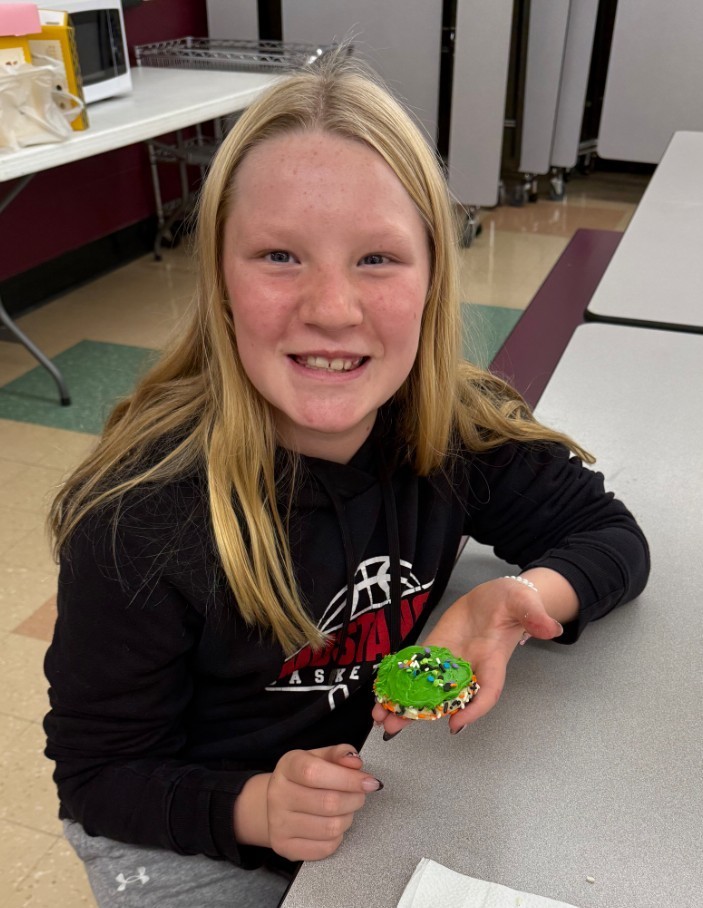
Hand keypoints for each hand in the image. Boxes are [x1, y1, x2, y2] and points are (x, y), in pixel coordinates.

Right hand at [235, 744, 382, 860]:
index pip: (315, 773)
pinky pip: (325, 848)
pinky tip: (332, 824)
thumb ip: (340, 755)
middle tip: (360, 794)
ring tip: (345, 809)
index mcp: (287, 766)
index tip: (369, 782)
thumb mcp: (319, 757)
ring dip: (348, 818)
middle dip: (355, 799)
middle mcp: (278, 794)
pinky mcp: (284, 847)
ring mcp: (278, 823)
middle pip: (328, 803)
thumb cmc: (303, 778)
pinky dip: (338, 837)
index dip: (348, 778)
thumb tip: (355, 763)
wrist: (275, 803)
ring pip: (331, 827)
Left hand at [372, 573, 569, 737]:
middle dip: (421, 714)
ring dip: (403, 704)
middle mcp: (469, 669)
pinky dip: (400, 683)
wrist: (496, 596)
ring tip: (379, 718)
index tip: (456, 723)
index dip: (473, 710)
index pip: (486, 692)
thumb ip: (535, 616)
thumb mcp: (524, 603)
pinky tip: (381, 693)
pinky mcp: (434, 651)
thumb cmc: (513, 602)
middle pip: (446, 699)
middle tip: (394, 727)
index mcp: (493, 662)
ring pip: (426, 690)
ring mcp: (450, 663)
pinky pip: (416, 671)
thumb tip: (551, 627)